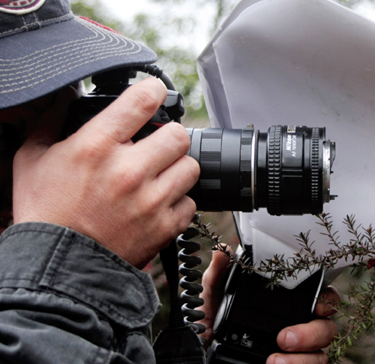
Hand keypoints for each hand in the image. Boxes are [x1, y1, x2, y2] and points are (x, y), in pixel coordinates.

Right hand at [12, 78, 199, 267]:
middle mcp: (129, 170)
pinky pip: (190, 203)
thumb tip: (64, 99)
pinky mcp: (165, 226)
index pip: (142, 100)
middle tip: (157, 146)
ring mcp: (151, 200)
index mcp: (97, 146)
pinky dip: (178, 203)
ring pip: (190, 167)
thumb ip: (50, 123)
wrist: (57, 266)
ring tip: (158, 177)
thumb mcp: (32, 160)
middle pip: (179, 134)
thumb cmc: (45, 214)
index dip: (154, 91)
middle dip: (168, 137)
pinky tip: (158, 205)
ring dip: (177, 169)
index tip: (155, 94)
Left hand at [199, 248, 339, 363]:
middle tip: (284, 338)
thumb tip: (224, 251)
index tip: (318, 306)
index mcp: (286, 304)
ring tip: (274, 360)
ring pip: (321, 353)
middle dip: (311, 333)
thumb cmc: (213, 328)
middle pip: (326, 326)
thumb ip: (218, 276)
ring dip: (302, 357)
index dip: (326, 299)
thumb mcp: (213, 301)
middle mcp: (299, 325)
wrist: (204, 358)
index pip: (320, 295)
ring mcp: (300, 350)